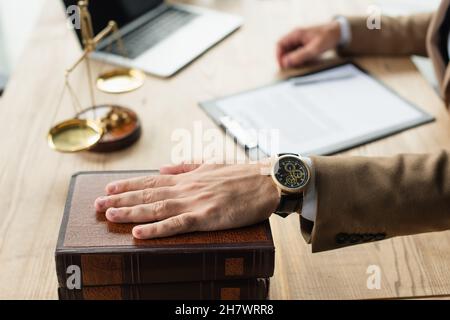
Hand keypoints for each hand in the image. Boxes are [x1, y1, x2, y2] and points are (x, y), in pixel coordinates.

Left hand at [94, 162, 279, 238]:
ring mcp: (196, 202)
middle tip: (96, 206)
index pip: (151, 180)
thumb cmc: (242, 175)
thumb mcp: (210, 164)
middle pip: (148, 194)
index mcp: (188, 177)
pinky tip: (139, 232)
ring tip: (109, 215)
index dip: (128, 185)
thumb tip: (163, 166)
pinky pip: (177, 224)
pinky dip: (156, 229)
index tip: (108, 188)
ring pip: (157, 208)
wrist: (268, 180)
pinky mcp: (208, 216)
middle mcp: (187, 188)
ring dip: (131, 212)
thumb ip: (185, 166)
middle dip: (120, 199)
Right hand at [277, 21, 340, 68]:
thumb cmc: (327, 38)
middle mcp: (296, 37)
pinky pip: (297, 53)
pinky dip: (298, 59)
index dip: (278, 56)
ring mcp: (300, 41)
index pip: (280, 44)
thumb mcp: (314, 49)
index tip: (282, 66)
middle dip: (285, 60)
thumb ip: (299, 56)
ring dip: (292, 60)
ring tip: (298, 67)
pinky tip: (304, 64)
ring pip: (290, 52)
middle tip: (290, 69)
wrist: (339, 33)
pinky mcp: (305, 45)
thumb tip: (286, 63)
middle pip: (284, 49)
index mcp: (296, 34)